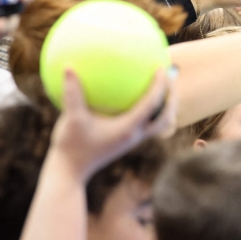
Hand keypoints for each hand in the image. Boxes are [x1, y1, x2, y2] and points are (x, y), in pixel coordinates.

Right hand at [49, 65, 176, 178]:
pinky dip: (151, 110)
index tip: (161, 69)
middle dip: (173, 97)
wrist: (70, 173)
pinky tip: (136, 95)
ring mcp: (133, 139)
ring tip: (164, 85)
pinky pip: (148, 123)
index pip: (152, 106)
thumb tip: (67, 66)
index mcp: (128, 129)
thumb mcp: (70, 119)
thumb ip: (72, 93)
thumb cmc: (70, 147)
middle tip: (172, 76)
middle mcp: (136, 135)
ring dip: (167, 105)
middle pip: (167, 117)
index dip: (159, 87)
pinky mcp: (127, 140)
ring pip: (161, 123)